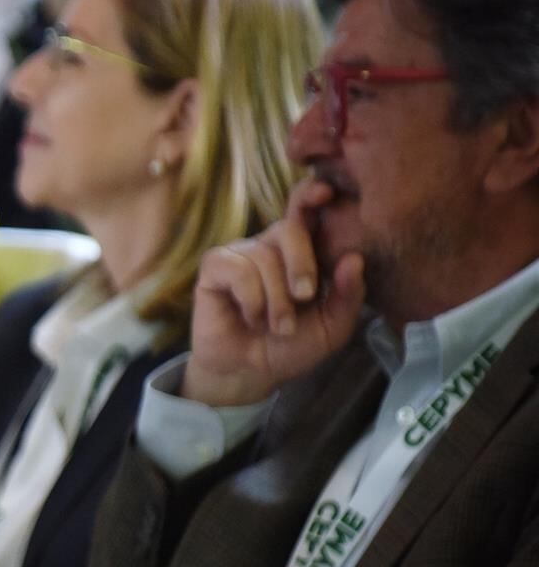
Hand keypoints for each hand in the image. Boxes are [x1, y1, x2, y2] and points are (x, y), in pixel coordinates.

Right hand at [181, 179, 366, 407]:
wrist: (250, 373)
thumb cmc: (291, 346)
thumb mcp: (333, 327)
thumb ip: (348, 295)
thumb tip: (354, 258)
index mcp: (300, 253)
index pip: (305, 212)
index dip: (310, 196)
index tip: (326, 192)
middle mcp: (269, 247)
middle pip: (289, 228)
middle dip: (302, 264)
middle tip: (304, 297)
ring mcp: (240, 255)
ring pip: (264, 256)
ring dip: (275, 298)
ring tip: (277, 326)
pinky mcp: (214, 269)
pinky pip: (237, 269)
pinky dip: (251, 298)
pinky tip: (250, 316)